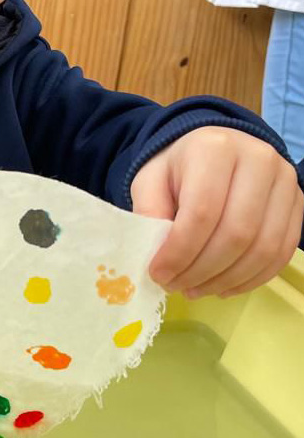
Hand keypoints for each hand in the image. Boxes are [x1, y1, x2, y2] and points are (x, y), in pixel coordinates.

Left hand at [131, 127, 302, 298]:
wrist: (212, 151)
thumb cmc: (178, 169)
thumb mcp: (149, 181)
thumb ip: (149, 212)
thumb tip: (154, 255)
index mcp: (214, 148)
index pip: (202, 212)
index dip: (179, 251)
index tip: (158, 273)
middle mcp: (258, 160)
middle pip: (236, 233)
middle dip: (202, 270)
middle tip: (176, 286)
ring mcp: (285, 182)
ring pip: (262, 248)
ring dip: (226, 279)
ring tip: (195, 289)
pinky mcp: (298, 204)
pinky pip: (281, 252)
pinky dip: (251, 278)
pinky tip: (223, 286)